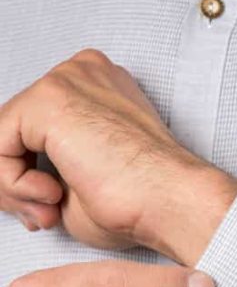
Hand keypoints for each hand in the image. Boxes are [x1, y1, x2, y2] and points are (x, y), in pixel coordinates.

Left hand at [0, 49, 236, 261]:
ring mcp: (65, 79)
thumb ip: (43, 169)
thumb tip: (9, 185)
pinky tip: (52, 193)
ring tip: (51, 208)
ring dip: (14, 186)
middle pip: (13, 127)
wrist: (170, 200)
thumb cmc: (140, 200)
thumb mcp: (76, 182)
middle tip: (45, 214)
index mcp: (95, 86)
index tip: (50, 207)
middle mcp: (81, 72)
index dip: (29, 172)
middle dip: (16, 179)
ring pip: (0, 135)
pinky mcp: (48, 98)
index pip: (31, 126)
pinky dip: (12, 181)